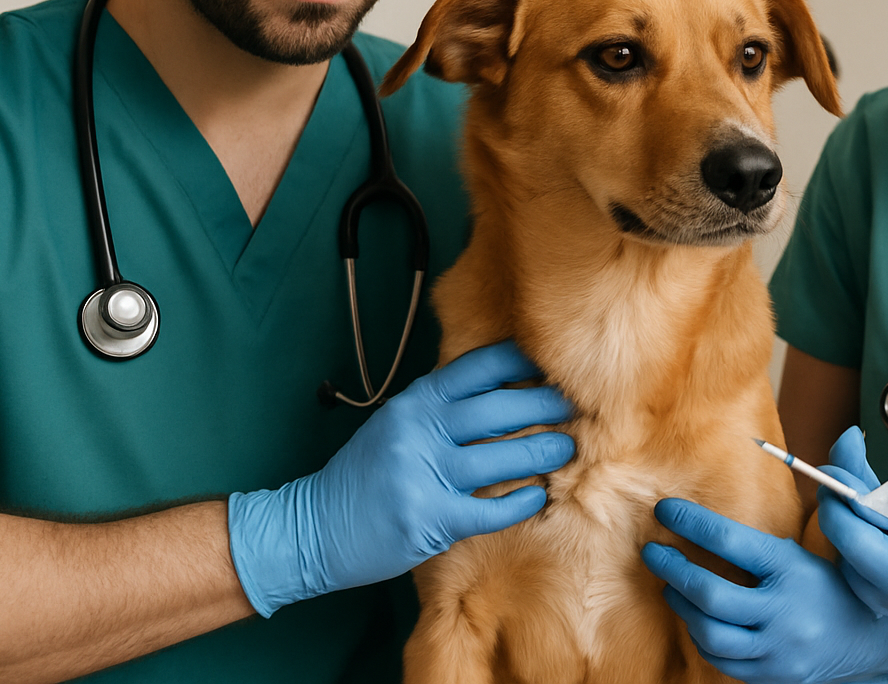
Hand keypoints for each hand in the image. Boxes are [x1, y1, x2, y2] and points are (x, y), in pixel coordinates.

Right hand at [228, 340, 574, 616]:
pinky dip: (520, 502)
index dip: (517, 362)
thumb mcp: (396, 424)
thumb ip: (440, 409)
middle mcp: (419, 431)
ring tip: (567, 448)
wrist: (313, 527)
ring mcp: (423, 474)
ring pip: (500, 456)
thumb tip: (503, 393)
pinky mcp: (428, 518)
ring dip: (542, 451)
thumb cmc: (363, 474)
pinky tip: (538, 495)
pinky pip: (489, 509)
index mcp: (414, 403)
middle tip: (574, 405)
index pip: (475, 369)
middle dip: (543, 404)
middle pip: (498, 409)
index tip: (550, 361)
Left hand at [642, 498, 887, 683]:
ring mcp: (776, 647)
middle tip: (652, 551)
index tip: (664, 509)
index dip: (691, 523)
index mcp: (794, 570)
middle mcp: (783, 611)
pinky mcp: (770, 672)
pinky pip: (722, 660)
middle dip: (673, 569)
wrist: (872, 642)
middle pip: (710, 594)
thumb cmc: (849, 576)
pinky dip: (702, 637)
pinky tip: (695, 617)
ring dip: (682, 606)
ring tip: (670, 586)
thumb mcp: (842, 532)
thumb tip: (851, 433)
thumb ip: (836, 486)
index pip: (731, 542)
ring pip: (710, 632)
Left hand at [819, 427, 887, 657]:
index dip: (840, 496)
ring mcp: (874, 585)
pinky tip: (859, 472)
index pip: (850, 537)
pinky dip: (859, 502)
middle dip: (842, 485)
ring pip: (845, 530)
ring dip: (849, 490)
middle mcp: (878, 589)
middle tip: (849, 440)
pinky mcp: (875, 574)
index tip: (842, 459)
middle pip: (842, 530)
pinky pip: (856, 533)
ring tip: (853, 446)